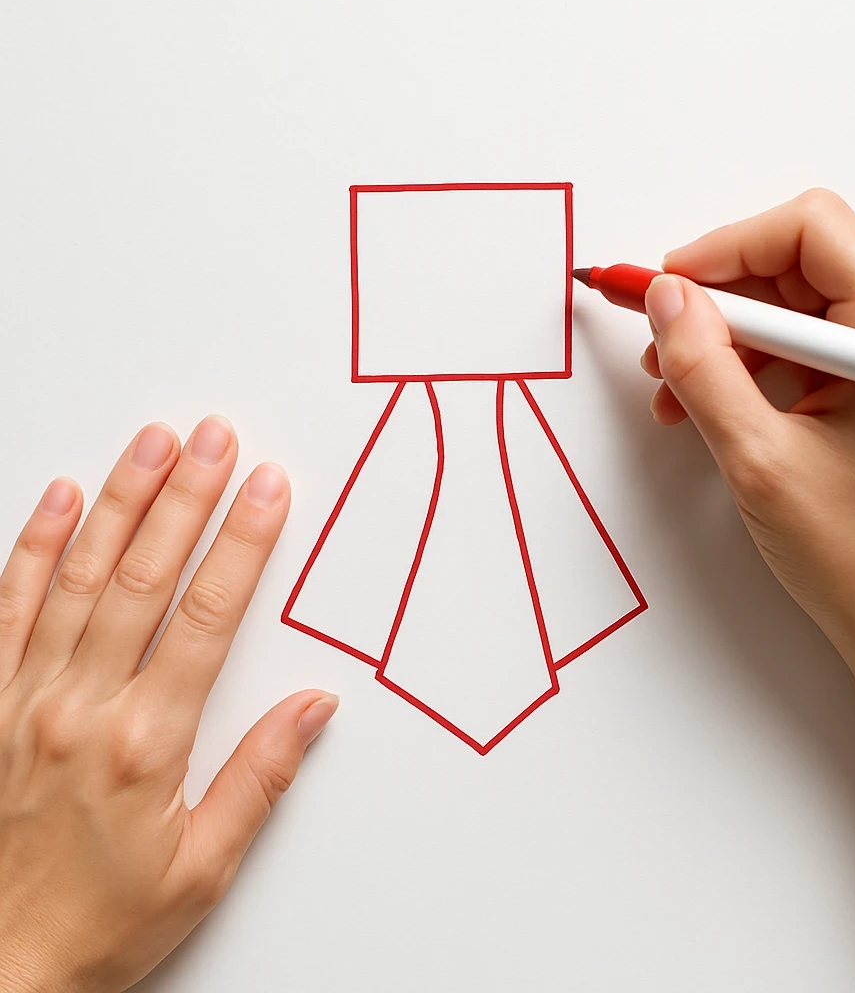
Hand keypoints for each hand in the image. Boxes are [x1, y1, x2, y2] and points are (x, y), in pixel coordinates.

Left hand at [0, 418, 337, 992]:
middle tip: (214, 438)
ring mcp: (25, 698)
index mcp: (147, 743)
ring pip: (79, 577)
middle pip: (144, 577)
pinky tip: (57, 498)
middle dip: (187, 498)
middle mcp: (81, 707)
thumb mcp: (203, 867)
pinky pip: (9, 607)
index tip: (266, 489)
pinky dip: (32, 547)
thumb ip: (262, 776)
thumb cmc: (101, 924)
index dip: (242, 544)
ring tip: (151, 444)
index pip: (207, 617)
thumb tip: (316, 707)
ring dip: (120, 502)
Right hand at [642, 188, 854, 669]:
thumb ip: (703, 367)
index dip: (724, 248)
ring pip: (801, 301)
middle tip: (659, 339)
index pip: (809, 229)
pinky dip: (758, 361)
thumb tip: (666, 298)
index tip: (666, 289)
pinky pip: (814, 341)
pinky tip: (717, 401)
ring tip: (677, 386)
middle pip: (801, 261)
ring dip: (731, 334)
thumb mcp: (758, 459)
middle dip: (720, 298)